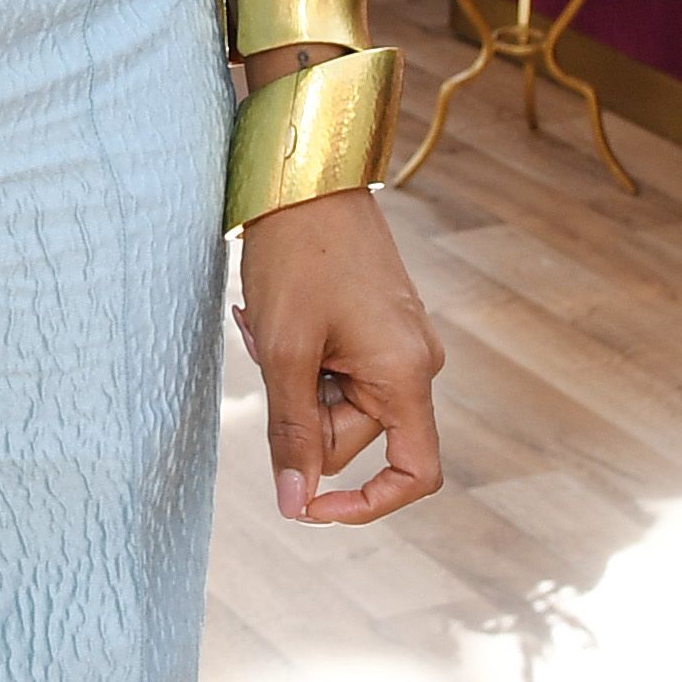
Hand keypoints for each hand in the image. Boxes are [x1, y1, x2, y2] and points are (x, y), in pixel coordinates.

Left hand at [238, 187, 444, 524]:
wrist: (304, 175)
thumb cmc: (297, 255)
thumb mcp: (285, 352)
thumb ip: (292, 433)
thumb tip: (295, 505)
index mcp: (407, 375)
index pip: (413, 474)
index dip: (364, 504)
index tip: (307, 505)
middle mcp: (415, 364)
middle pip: (355, 436)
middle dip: (301, 413)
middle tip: (265, 353)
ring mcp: (398, 344)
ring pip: (337, 403)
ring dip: (294, 380)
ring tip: (269, 325)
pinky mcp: (378, 327)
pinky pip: (338, 371)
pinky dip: (302, 359)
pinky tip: (277, 319)